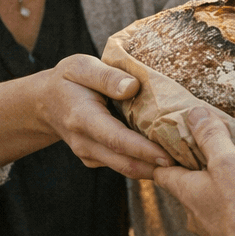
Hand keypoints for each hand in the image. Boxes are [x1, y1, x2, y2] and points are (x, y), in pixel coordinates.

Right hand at [37, 55, 171, 177]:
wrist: (45, 102)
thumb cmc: (68, 79)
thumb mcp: (81, 66)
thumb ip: (106, 76)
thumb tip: (133, 87)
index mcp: (82, 118)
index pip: (116, 139)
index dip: (143, 150)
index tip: (168, 156)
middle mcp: (85, 143)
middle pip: (124, 162)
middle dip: (156, 167)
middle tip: (189, 166)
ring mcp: (89, 155)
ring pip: (125, 169)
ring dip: (153, 169)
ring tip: (184, 163)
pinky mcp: (96, 159)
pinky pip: (122, 165)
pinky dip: (144, 164)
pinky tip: (166, 155)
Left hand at [150, 107, 234, 235]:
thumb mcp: (227, 162)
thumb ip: (210, 137)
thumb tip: (192, 113)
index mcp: (187, 193)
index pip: (162, 173)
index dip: (163, 157)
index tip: (168, 144)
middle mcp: (197, 217)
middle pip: (193, 190)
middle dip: (204, 174)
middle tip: (220, 154)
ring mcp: (217, 235)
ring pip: (219, 208)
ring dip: (231, 193)